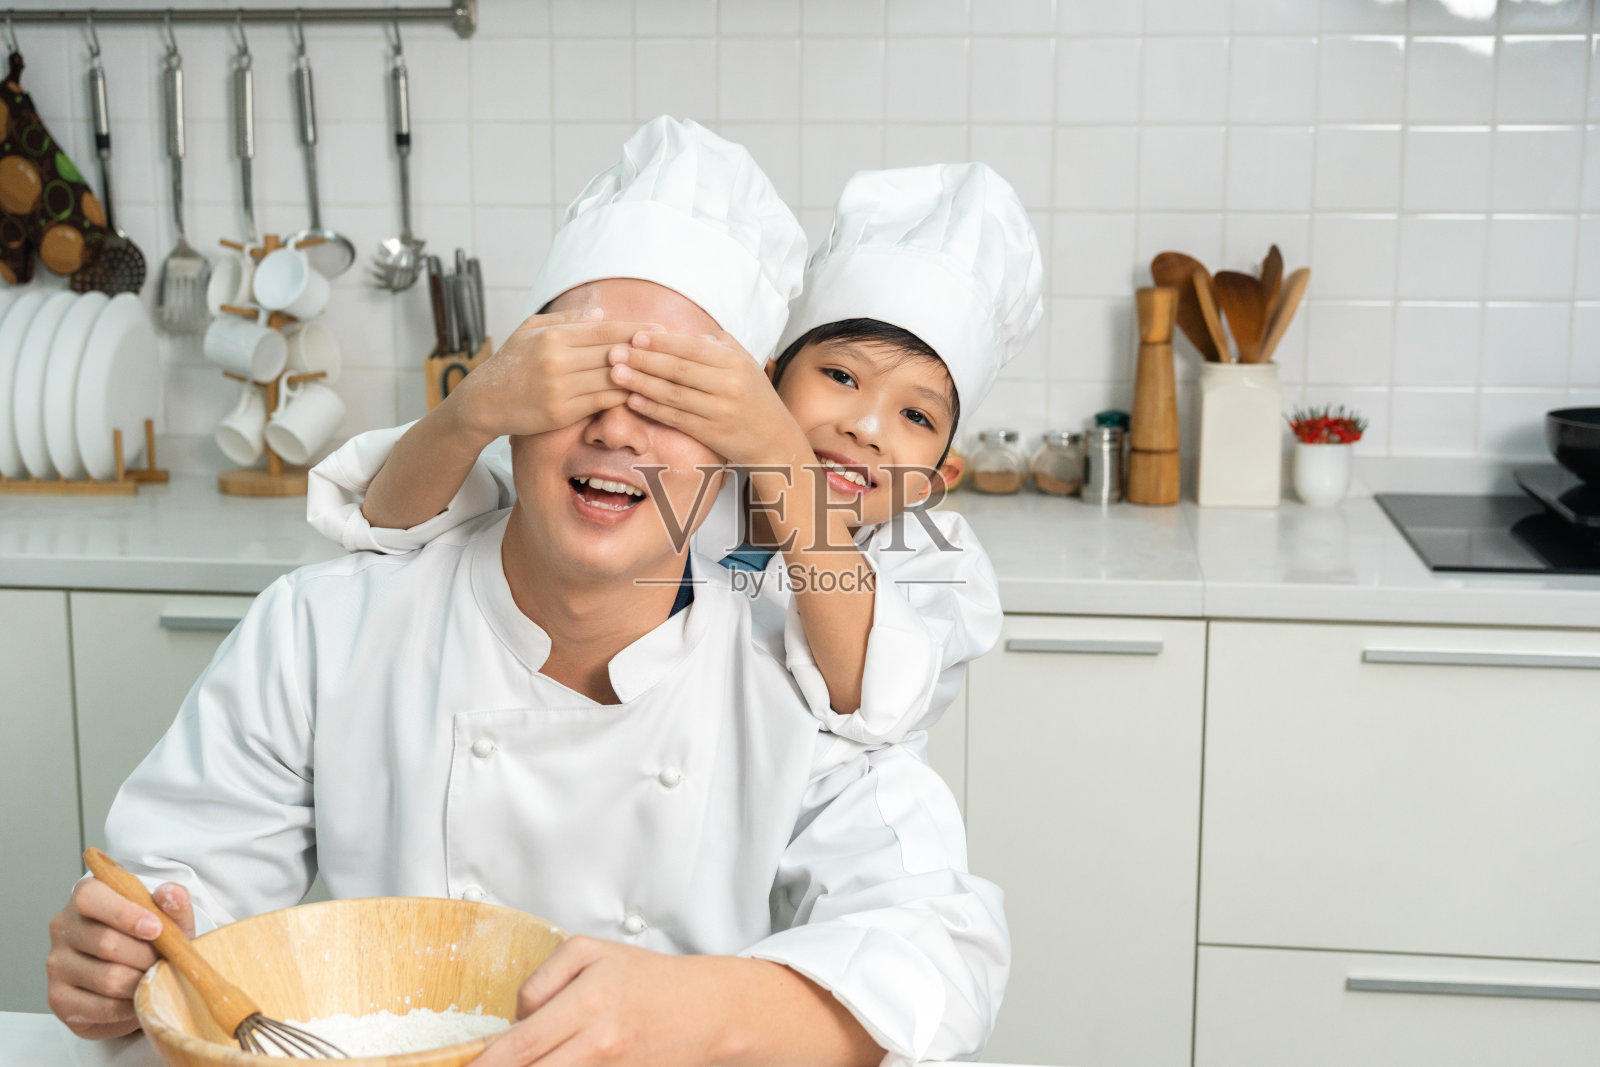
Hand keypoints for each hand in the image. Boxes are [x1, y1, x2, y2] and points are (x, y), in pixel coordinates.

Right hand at [46, 878, 193, 1039]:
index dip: (125, 914)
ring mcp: (56, 964)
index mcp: (85, 896)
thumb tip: (173, 895)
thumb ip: (174, 901)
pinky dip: (130, 1006)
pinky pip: (102, 1007)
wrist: (137, 970)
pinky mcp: (59, 999)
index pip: (91, 900)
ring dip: (141, 982)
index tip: (155, 929)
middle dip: (145, 956)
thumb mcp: (168, 914)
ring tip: (155, 978)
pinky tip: (140, 997)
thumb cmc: (150, 936)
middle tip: (165, 962)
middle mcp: (63, 927)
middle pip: (105, 943)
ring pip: (107, 978)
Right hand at [449, 309, 663, 444]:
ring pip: (610, 378)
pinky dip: (622, 396)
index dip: (635, 328)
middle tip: (671, 350)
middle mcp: (557, 360)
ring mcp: (559, 387)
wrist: (483, 401)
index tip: (660, 328)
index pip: (604, 329)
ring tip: (662, 373)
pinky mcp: (560, 412)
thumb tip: (601, 313)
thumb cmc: (510, 363)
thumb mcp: (531, 330)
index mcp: (553, 336)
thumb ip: (566, 321)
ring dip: (638, 375)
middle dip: (644, 350)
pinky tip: (639, 393)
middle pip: (613, 353)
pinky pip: (601, 402)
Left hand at [470, 936, 728, 1066]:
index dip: (484, 1064)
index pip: (519, 1045)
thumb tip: (514, 1017)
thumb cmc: (648, 979)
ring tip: (512, 1066)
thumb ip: (541, 979)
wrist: (705, 1011)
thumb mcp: (591, 952)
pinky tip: (549, 1066)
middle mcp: (598, 1043)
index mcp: (587, 1002)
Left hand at [608, 332, 808, 467]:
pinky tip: (633, 401)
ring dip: (642, 383)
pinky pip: (677, 419)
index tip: (635, 336)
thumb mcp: (746, 364)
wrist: (776, 440)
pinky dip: (653, 409)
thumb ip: (718, 345)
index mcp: (736, 363)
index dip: (662, 342)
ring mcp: (720, 411)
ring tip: (616, 374)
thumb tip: (683, 334)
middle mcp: (729, 385)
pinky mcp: (713, 434)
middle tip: (615, 352)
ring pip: (674, 394)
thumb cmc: (755, 398)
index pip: (692, 348)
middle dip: (643, 359)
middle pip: (679, 369)